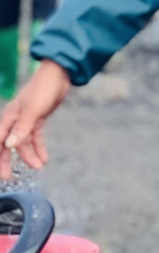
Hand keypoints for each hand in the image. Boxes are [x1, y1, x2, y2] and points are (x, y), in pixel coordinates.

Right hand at [0, 60, 69, 179]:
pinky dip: (39, 148)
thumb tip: (9, 145)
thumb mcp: (33, 110)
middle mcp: (15, 120)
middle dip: (7, 161)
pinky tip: (44, 159)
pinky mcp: (38, 120)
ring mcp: (26, 120)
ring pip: (23, 143)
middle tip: (9, 177)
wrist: (59, 76)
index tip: (1, 170)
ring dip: (29, 155)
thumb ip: (22, 128)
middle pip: (8, 144)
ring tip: (38, 166)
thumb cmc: (43, 89)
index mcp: (9, 117)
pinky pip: (35, 137)